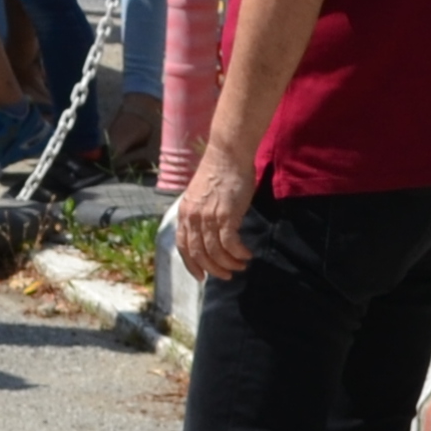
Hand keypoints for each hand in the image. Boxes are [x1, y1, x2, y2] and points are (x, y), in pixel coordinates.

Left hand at [170, 141, 256, 282]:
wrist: (228, 154)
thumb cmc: (219, 172)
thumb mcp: (201, 195)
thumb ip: (201, 213)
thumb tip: (209, 231)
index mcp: (185, 213)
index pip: (183, 246)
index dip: (191, 264)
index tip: (201, 276)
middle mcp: (193, 217)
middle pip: (199, 253)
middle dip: (213, 269)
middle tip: (227, 275)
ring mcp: (209, 217)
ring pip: (215, 252)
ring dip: (229, 264)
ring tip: (241, 266)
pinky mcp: (226, 215)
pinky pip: (231, 243)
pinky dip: (239, 253)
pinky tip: (247, 254)